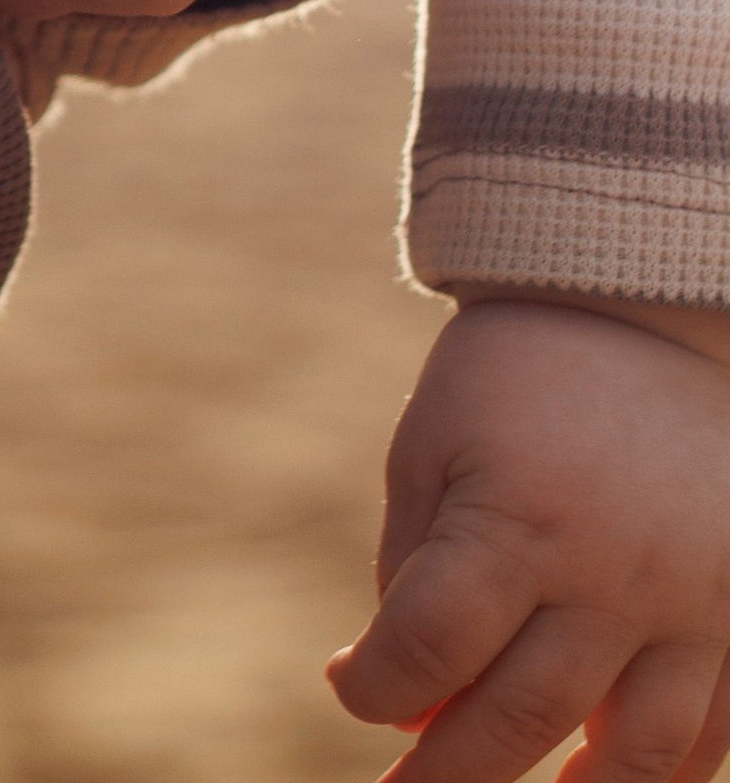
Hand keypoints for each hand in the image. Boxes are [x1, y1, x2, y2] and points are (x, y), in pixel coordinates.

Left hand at [329, 298, 729, 782]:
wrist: (637, 308)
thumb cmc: (511, 379)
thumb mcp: (432, 446)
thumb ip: (412, 573)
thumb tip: (404, 705)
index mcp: (518, 520)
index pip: (429, 650)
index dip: (374, 688)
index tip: (352, 688)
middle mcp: (613, 574)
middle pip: (519, 718)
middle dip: (448, 774)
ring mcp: (695, 602)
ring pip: (637, 758)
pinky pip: (716, 730)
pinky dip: (665, 772)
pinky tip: (608, 776)